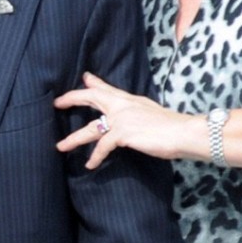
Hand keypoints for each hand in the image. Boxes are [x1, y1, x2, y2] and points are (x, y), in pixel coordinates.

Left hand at [54, 72, 196, 168]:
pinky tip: (90, 165)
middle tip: (57, 103)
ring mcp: (120, 119)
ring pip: (90, 128)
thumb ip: (137, 111)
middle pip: (91, 97)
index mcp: (130, 100)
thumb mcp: (151, 111)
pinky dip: (96, 157)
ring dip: (73, 138)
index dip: (94, 82)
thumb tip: (132, 116)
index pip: (108, 88)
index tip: (85, 78)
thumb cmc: (173, 126)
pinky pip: (102, 146)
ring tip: (60, 146)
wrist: (184, 132)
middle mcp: (122, 106)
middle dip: (72, 98)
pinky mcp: (122, 133)